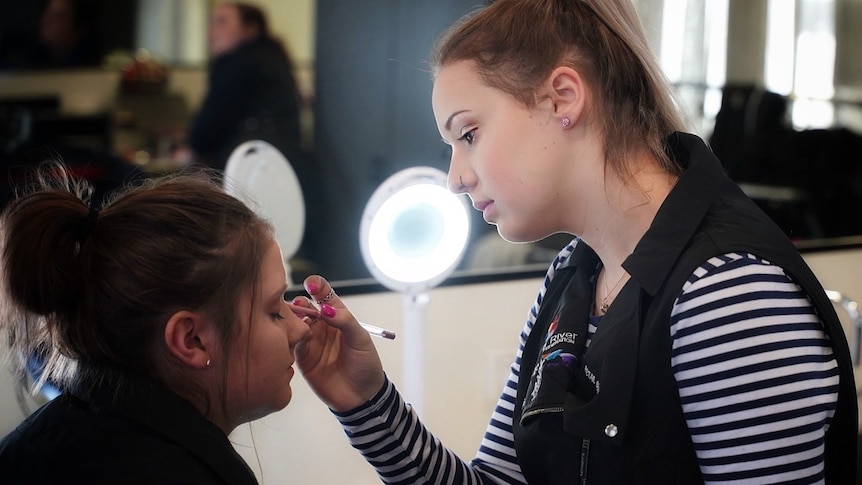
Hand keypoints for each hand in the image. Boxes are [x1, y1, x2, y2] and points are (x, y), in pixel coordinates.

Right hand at [293, 275, 385, 411]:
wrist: (361, 396)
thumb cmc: (366, 364)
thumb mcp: (360, 339)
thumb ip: (345, 321)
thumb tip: (325, 309)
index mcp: (337, 316)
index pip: (324, 295)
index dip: (317, 286)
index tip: (311, 284)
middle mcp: (321, 326)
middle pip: (304, 307)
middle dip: (299, 303)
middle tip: (299, 305)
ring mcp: (311, 341)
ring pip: (294, 323)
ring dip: (290, 319)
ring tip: (291, 320)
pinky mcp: (302, 357)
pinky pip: (290, 343)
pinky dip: (287, 337)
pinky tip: (287, 336)